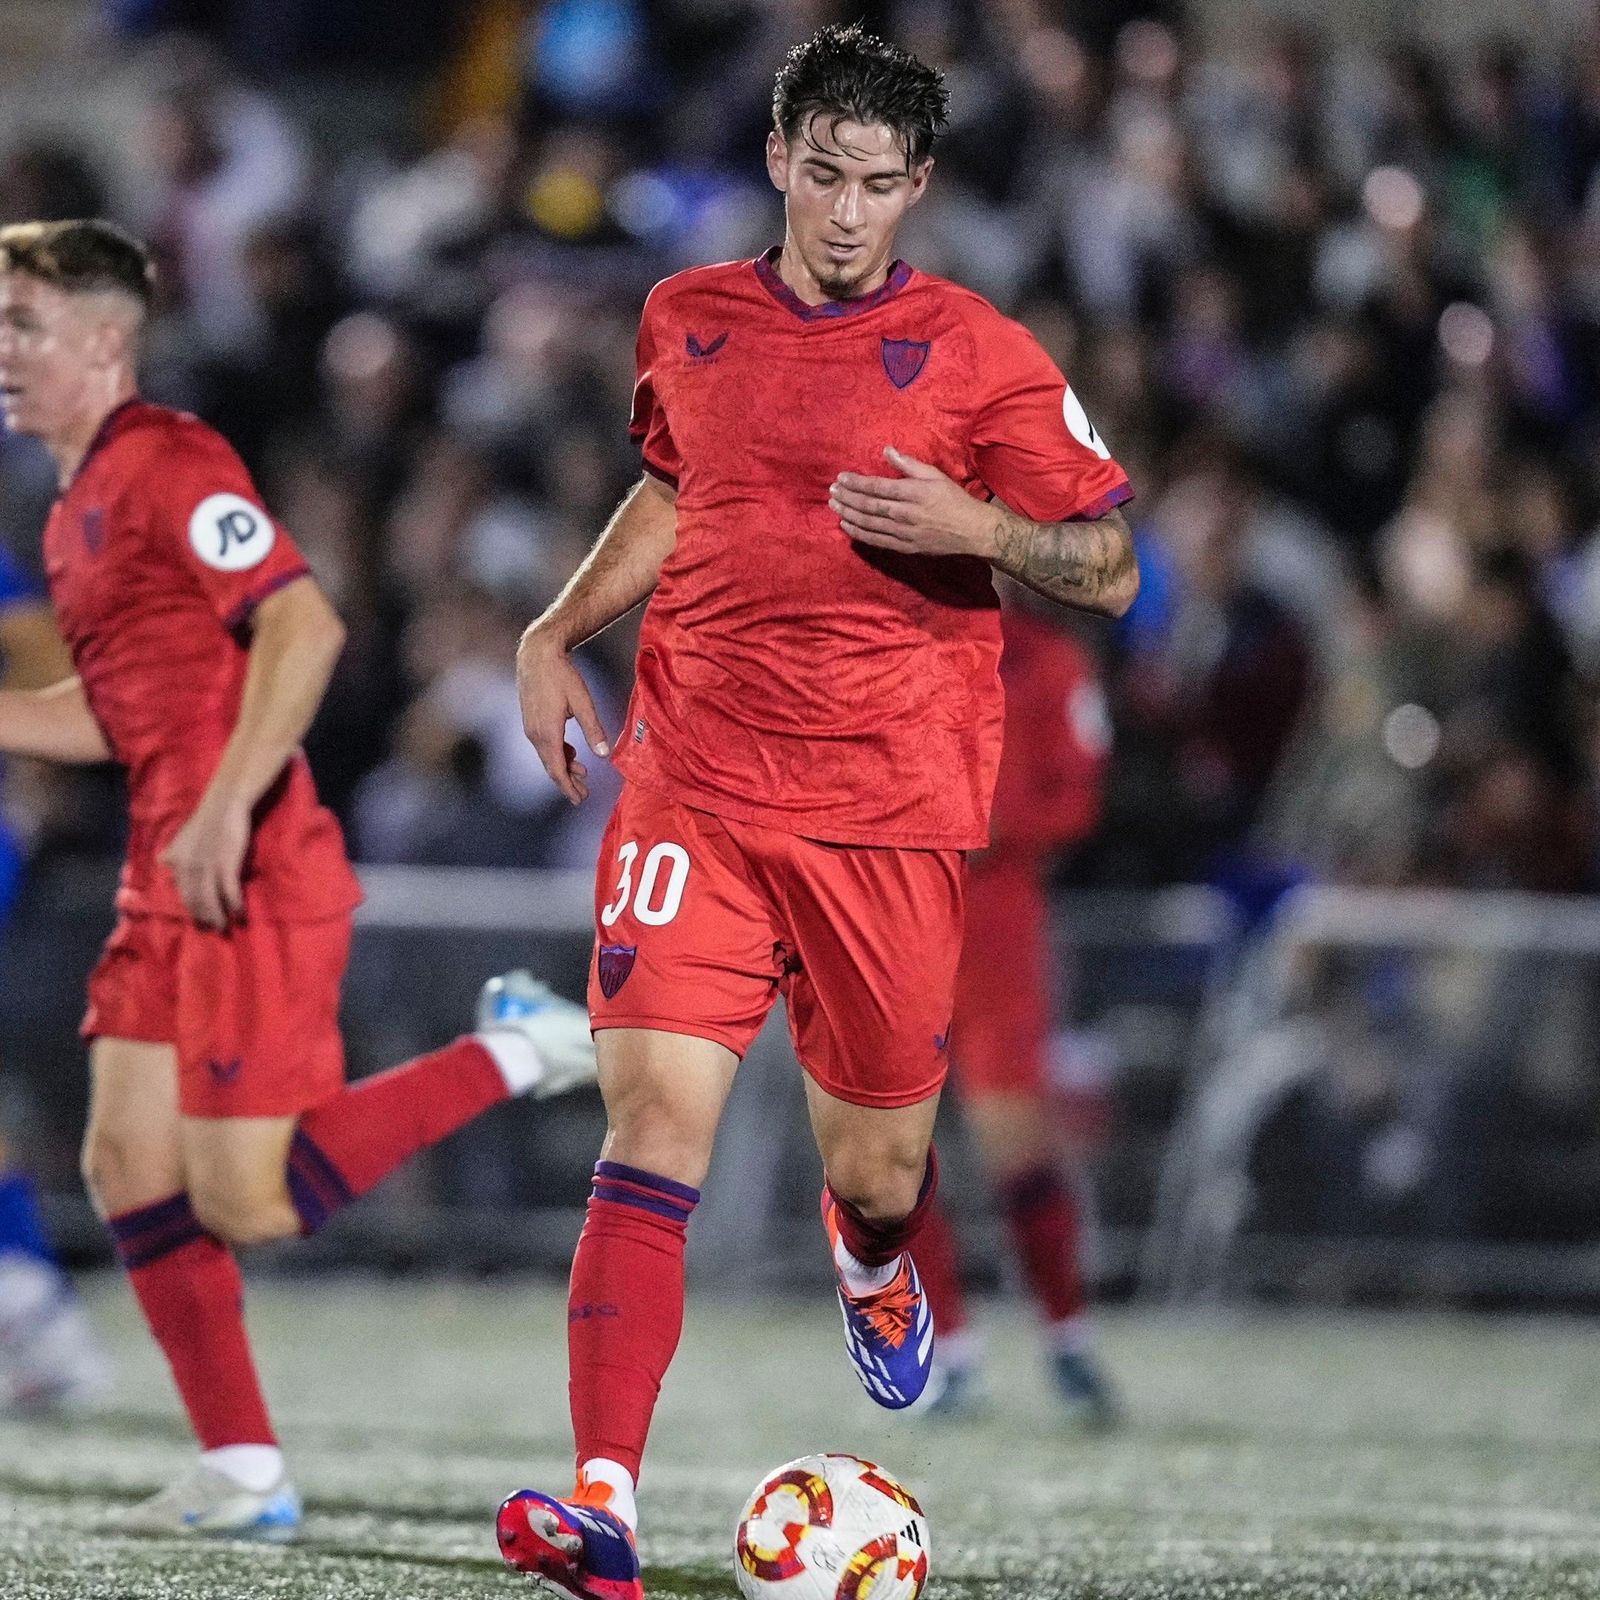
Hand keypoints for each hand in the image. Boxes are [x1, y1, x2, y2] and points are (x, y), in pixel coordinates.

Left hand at [161, 792, 251, 929]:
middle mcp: (189, 868)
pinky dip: (233, 904)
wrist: (224, 803)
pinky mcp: (226, 864)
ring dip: (218, 916)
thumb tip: (163, 861)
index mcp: (179, 862)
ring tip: (225, 926)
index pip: (184, 892)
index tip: (200, 921)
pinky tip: (239, 913)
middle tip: (213, 930)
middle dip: (204, 917)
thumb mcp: (184, 837)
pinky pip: (229, 891)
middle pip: (196, 900)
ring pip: (210, 899)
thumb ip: (174, 852)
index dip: (192, 909)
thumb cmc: (206, 820)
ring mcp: (208, 867)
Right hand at [516, 628, 611, 805]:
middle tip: (585, 794)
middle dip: (568, 782)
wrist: (537, 654)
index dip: (569, 788)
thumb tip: (604, 755)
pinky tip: (572, 752)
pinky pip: (545, 745)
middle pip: (551, 767)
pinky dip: (558, 753)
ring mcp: (531, 727)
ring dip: (565, 766)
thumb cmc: (562, 675)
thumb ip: (594, 729)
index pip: (557, 771)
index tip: (580, 800)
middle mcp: (535, 734)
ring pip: (548, 756)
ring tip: (583, 774)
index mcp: (548, 734)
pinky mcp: (532, 720)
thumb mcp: (583, 702)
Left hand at [830, 447, 998, 558]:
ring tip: (834, 506)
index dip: (856, 482)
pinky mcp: (905, 547)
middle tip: (832, 492)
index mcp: (912, 492)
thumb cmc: (954, 499)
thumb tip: (887, 450)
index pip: (876, 487)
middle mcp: (905, 513)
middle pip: (868, 505)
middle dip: (847, 497)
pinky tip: (847, 526)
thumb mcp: (935, 475)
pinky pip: (877, 541)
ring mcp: (903, 533)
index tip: (841, 478)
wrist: (973, 531)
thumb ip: (909, 464)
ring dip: (849, 514)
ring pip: (869, 523)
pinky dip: (860, 533)